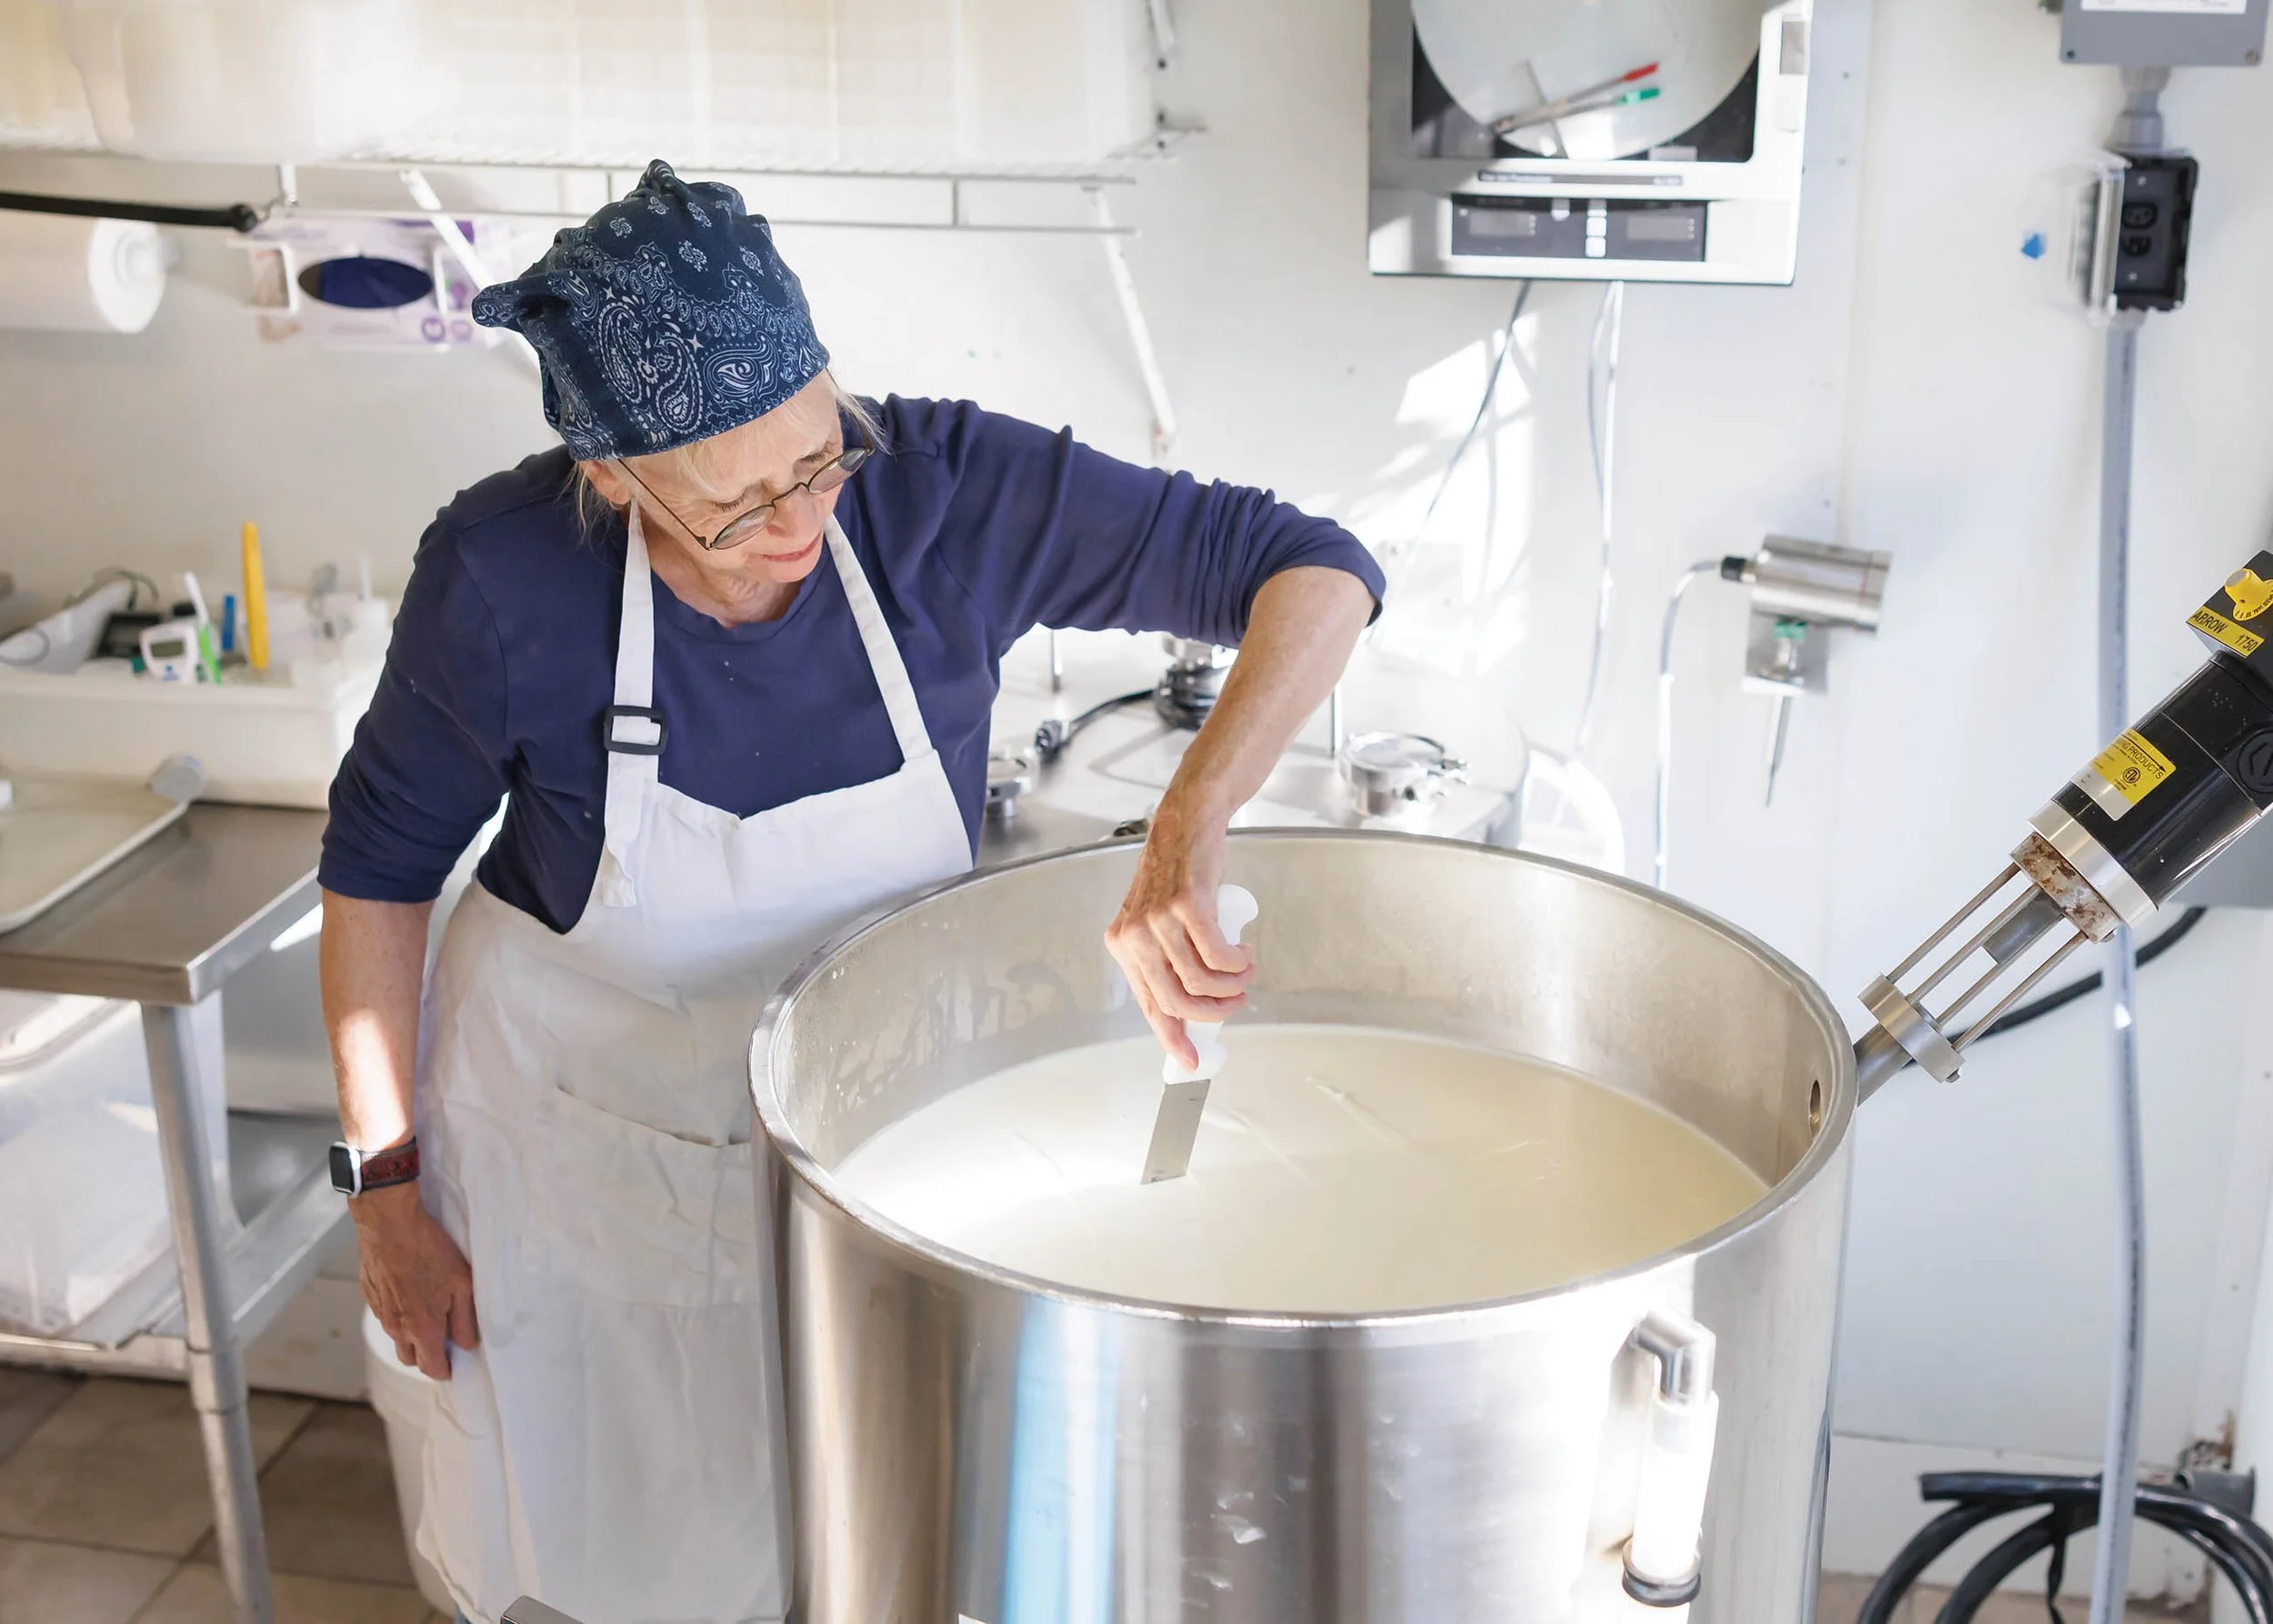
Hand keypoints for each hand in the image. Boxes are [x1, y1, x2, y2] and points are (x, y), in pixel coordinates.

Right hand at [351, 1182, 477, 1380]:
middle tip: (444, 1336)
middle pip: (411, 1360)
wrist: (389, 1224)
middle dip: (428, 1356)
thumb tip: (468, 1344)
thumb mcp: (461, 1284)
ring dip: (412, 1335)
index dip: (446, 1370)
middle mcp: (397, 1328)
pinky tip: (411, 1290)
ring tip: (429, 1308)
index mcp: (422, 1329)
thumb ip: (465, 1320)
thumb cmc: (428, 1249)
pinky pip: (386, 1316)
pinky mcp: (370, 1297)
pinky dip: (399, 1313)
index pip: (433, 1368)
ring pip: (397, 1338)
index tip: (455, 1363)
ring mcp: (380, 1313)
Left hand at [1104, 799, 1254, 1067]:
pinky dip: (1236, 962)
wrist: (1187, 826)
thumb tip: (1190, 1010)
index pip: (1148, 1004)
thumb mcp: (1159, 922)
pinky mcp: (1186, 905)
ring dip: (1231, 984)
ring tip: (1245, 973)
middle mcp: (1134, 936)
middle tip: (1236, 1002)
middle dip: (1213, 1011)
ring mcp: (1158, 920)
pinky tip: (1244, 955)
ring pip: (1200, 980)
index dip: (1172, 1037)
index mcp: (1123, 945)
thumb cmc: (1178, 875)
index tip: (1191, 1060)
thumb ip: (1168, 962)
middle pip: (1176, 999)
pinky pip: (1218, 954)